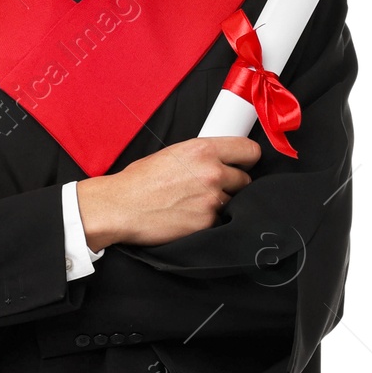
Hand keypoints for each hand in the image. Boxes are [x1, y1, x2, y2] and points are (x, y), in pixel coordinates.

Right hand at [75, 136, 260, 249]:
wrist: (121, 207)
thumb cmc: (139, 181)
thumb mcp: (172, 153)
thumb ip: (201, 156)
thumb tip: (220, 160)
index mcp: (203, 149)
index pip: (250, 150)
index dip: (248, 159)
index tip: (244, 164)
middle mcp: (212, 172)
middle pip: (245, 180)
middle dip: (232, 185)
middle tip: (211, 188)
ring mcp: (211, 200)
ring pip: (234, 202)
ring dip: (221, 204)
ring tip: (196, 204)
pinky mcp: (207, 223)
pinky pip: (220, 221)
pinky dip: (209, 221)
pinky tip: (191, 217)